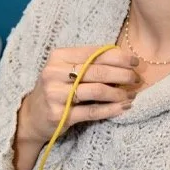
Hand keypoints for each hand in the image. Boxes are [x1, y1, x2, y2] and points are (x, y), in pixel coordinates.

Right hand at [17, 45, 139, 145]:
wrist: (32, 115)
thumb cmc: (56, 88)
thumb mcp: (65, 70)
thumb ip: (89, 63)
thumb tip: (124, 60)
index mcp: (58, 57)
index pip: (94, 53)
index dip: (118, 57)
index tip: (135, 62)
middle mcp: (54, 73)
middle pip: (97, 71)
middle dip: (122, 74)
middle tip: (136, 79)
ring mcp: (55, 94)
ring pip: (96, 91)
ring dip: (119, 93)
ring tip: (131, 94)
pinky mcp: (59, 114)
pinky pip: (91, 111)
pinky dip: (111, 109)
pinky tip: (123, 107)